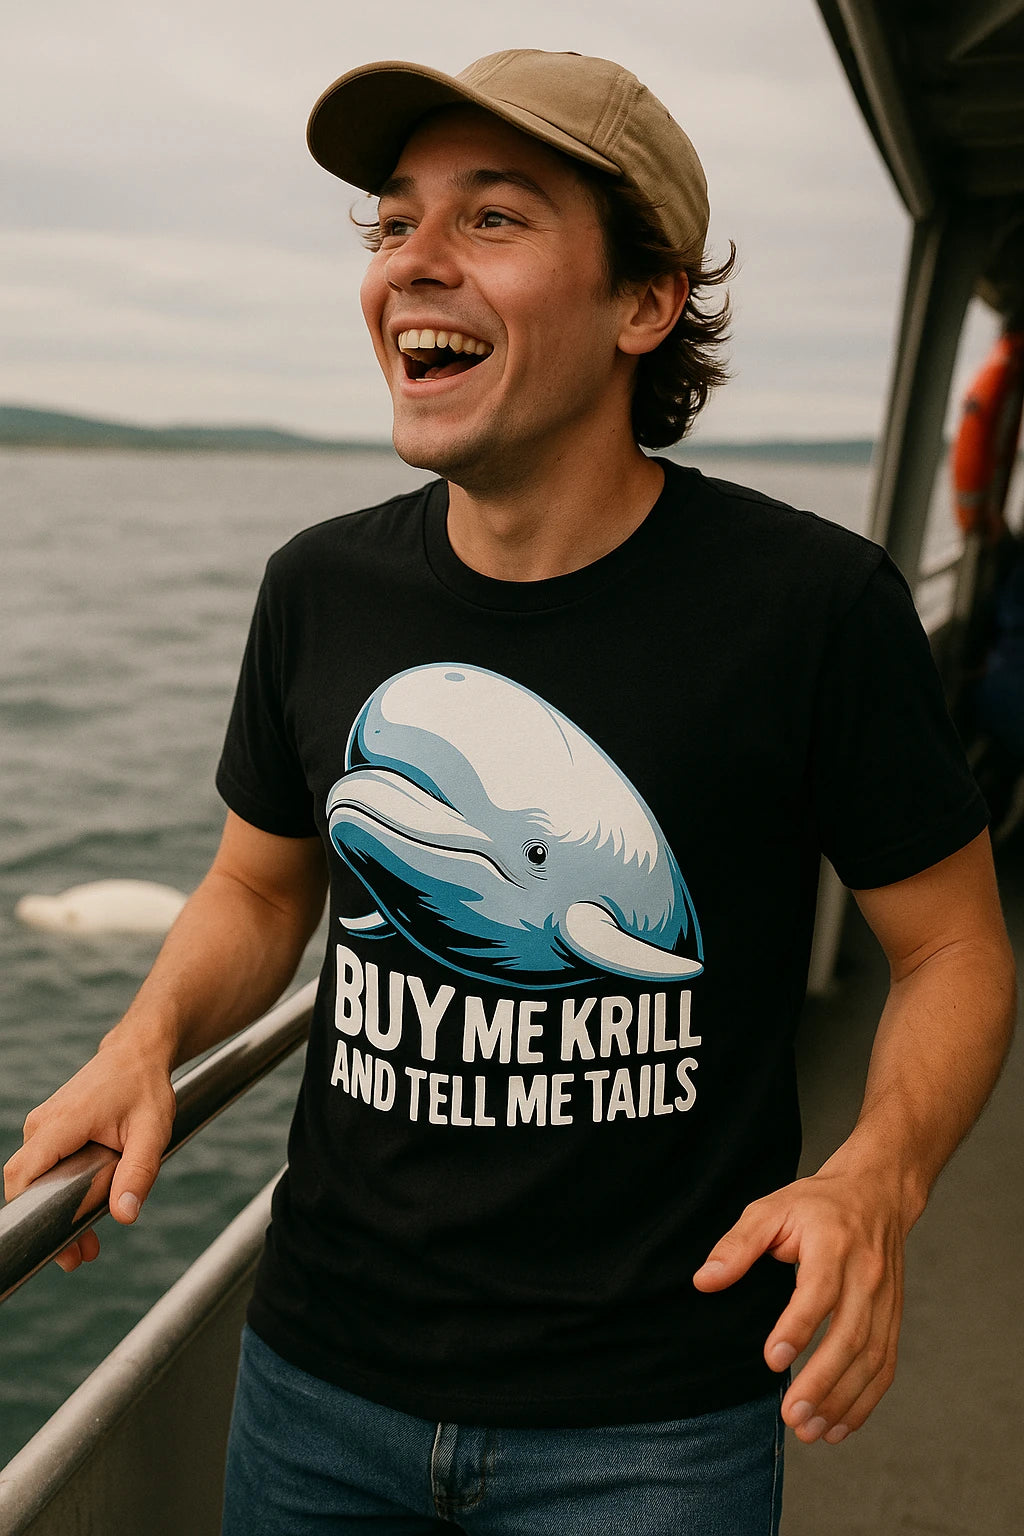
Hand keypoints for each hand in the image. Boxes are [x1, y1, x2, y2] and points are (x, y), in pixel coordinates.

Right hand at [3, 1033, 176, 1272]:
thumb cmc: (146, 1087)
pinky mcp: (50, 1129)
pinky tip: (86, 1210)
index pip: (23, 1173)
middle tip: (81, 1257)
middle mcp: (42, 1124)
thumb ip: (138, 1172)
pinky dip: (61, 1190)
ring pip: (37, 1177)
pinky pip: (45, 1166)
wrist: (139, 1053)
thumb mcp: (152, 1131)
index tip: (54, 1244)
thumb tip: (125, 1215)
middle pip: (28, 1183)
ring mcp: (43, 1125)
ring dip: (57, 1209)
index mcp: (62, 1122)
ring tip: (88, 1243)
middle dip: (50, 1223)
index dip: (29, 1211)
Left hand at [693, 1166, 909, 1443]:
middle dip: (822, 1382)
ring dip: (843, 1400)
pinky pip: (885, 1365)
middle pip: (851, 1335)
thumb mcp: (770, 1209)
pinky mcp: (894, 1317)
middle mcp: (866, 1274)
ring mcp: (886, 1299)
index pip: (820, 1291)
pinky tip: (839, 1425)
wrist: (877, 1194)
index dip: (799, 1327)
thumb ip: (737, 1244)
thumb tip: (704, 1280)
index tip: (773, 1361)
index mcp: (833, 1243)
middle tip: (792, 1417)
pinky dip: (865, 1400)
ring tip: (811, 1431)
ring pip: (872, 1358)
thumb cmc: (815, 1204)